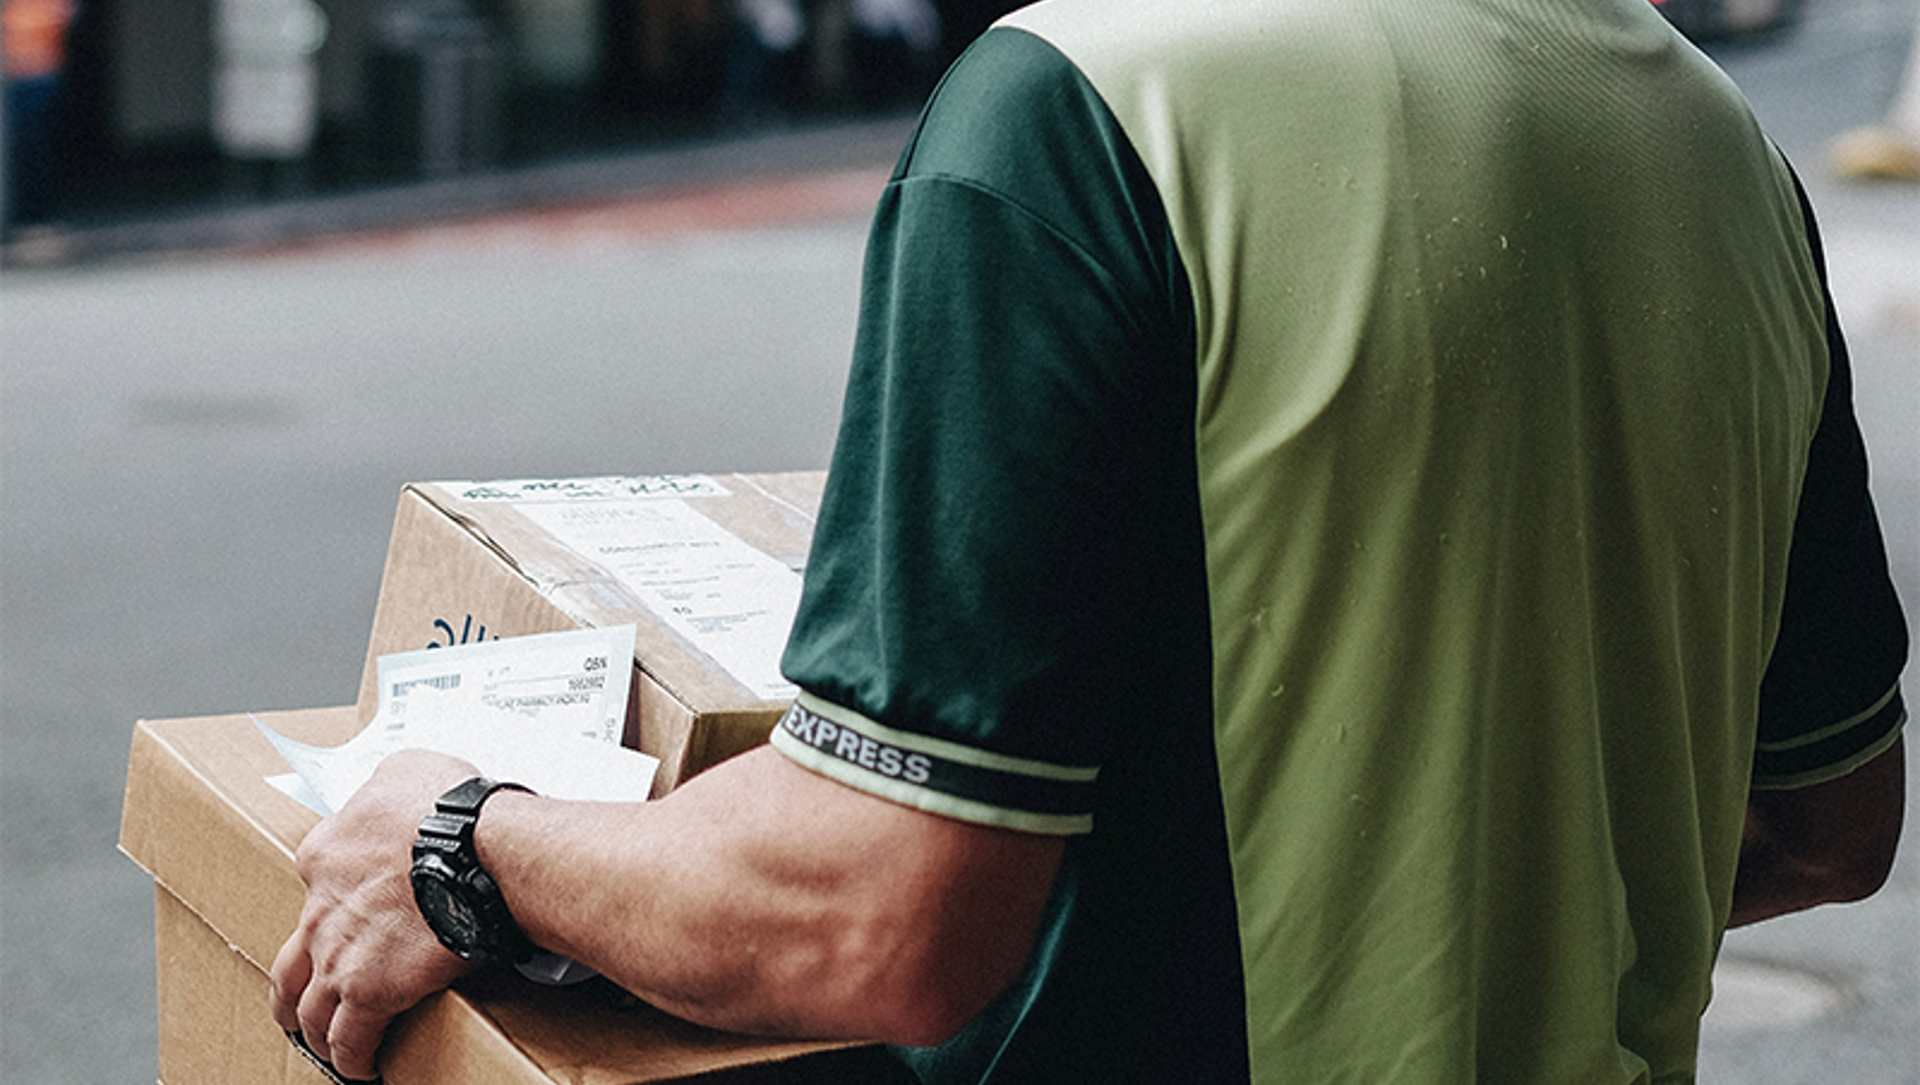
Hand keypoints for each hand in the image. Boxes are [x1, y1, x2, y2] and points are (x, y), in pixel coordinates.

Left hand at [268, 749, 485, 1079]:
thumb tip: (397, 788)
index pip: (314, 886)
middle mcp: (320, 907)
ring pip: (306, 1008)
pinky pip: (350, 1039)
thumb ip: (388, 782)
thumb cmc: (450, 806)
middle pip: (291, 961)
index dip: (332, 905)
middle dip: (294, 989)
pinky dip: (353, 1058)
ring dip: (315, 1030)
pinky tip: (363, 1067)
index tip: (350, 917)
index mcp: (325, 853)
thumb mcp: (408, 767)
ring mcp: (338, 953)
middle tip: (306, 1003)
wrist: (471, 847)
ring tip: (330, 1045)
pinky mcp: (368, 991)